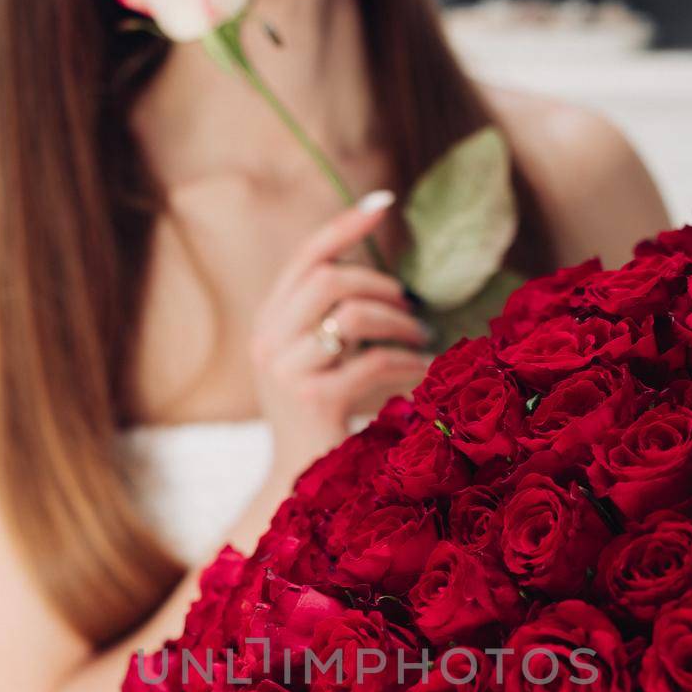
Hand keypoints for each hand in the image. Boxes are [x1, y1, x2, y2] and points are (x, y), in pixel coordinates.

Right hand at [250, 193, 432, 489]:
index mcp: (268, 324)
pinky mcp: (314, 399)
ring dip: (399, 323)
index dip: (344, 225)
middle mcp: (268, 342)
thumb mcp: (317, 364)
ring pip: (351, 314)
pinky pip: (372, 361)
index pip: (306, 257)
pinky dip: (408, 363)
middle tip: (411, 306)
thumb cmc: (321, 424)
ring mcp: (286, 371)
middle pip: (329, 277)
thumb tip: (386, 285)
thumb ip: (331, 323)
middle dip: (381, 284)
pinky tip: (424, 373)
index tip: (383, 203)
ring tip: (423, 340)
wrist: (298, 488)